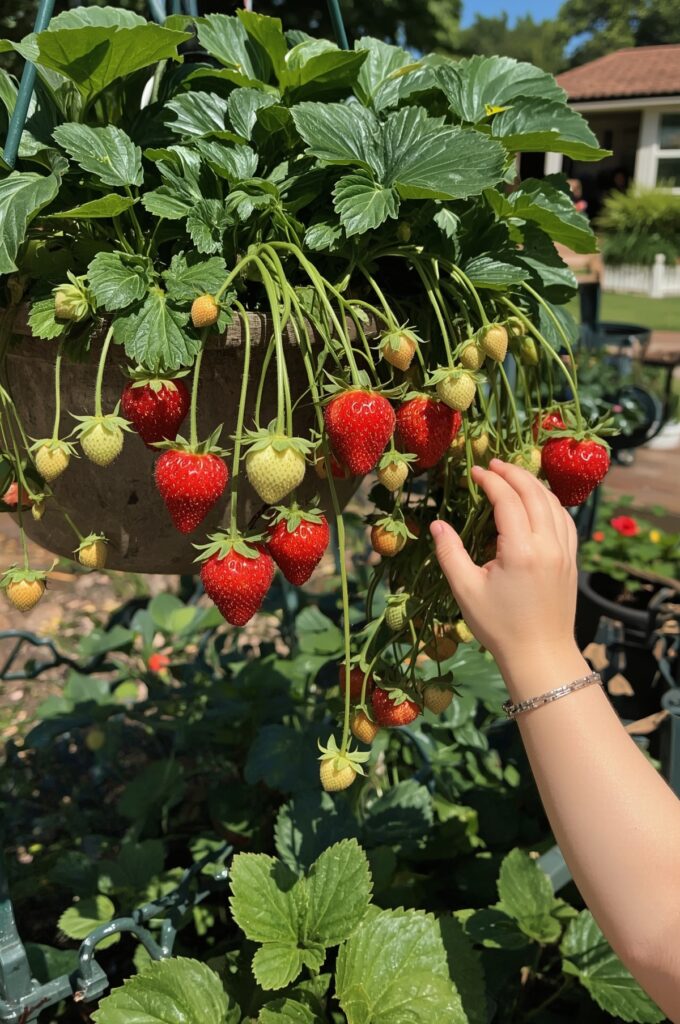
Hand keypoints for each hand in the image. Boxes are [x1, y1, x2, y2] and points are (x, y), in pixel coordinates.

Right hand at [430, 459, 579, 678]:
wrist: (540, 655)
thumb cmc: (498, 626)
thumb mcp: (465, 590)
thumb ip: (450, 552)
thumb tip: (437, 523)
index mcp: (520, 550)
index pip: (507, 500)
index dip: (490, 481)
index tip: (475, 472)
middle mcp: (548, 545)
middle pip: (534, 493)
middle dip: (513, 473)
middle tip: (494, 464)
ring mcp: (564, 552)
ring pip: (554, 503)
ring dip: (534, 485)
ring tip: (514, 476)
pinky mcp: (571, 561)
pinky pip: (566, 521)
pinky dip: (551, 503)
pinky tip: (539, 502)